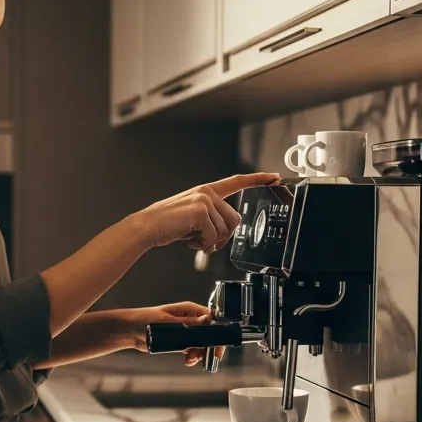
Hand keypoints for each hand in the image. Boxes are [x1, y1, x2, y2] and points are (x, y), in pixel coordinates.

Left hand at [121, 302, 227, 366]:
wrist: (129, 331)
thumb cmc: (145, 320)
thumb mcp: (168, 322)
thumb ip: (188, 323)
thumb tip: (207, 320)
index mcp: (189, 309)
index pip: (211, 318)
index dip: (218, 331)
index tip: (219, 343)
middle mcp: (189, 319)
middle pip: (209, 333)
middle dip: (210, 345)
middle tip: (210, 357)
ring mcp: (185, 331)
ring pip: (201, 343)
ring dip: (200, 353)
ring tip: (191, 359)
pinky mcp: (179, 341)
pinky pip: (191, 349)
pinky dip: (192, 356)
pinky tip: (188, 361)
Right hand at [130, 172, 279, 252]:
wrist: (147, 228)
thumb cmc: (168, 225)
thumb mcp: (193, 218)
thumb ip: (211, 218)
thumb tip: (225, 233)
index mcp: (206, 190)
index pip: (237, 181)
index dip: (257, 179)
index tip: (274, 176)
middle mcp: (207, 192)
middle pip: (235, 219)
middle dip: (223, 236)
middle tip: (205, 242)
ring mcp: (204, 200)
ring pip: (225, 230)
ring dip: (210, 242)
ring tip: (193, 239)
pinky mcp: (201, 211)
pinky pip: (214, 236)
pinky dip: (203, 245)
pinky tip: (190, 242)